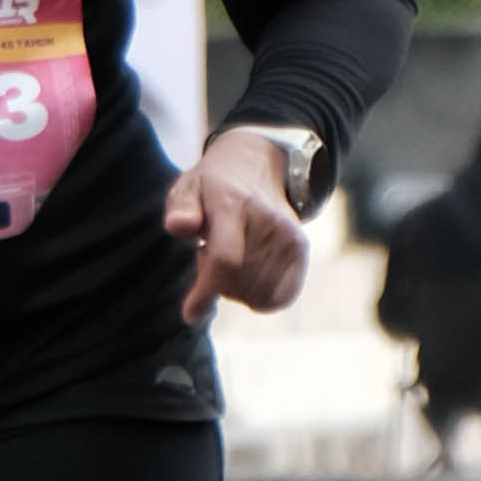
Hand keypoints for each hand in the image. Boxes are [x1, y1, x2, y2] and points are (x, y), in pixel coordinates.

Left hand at [166, 128, 306, 324]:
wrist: (255, 166)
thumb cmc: (212, 186)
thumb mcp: (188, 187)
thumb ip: (180, 208)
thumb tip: (179, 226)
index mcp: (233, 203)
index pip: (225, 259)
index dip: (206, 292)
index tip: (191, 314)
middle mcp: (267, 219)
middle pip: (238, 281)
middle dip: (214, 281)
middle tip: (209, 251)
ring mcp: (289, 235)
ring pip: (257, 294)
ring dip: (235, 288)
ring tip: (230, 255)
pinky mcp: (300, 248)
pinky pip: (280, 297)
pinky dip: (259, 297)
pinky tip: (247, 274)